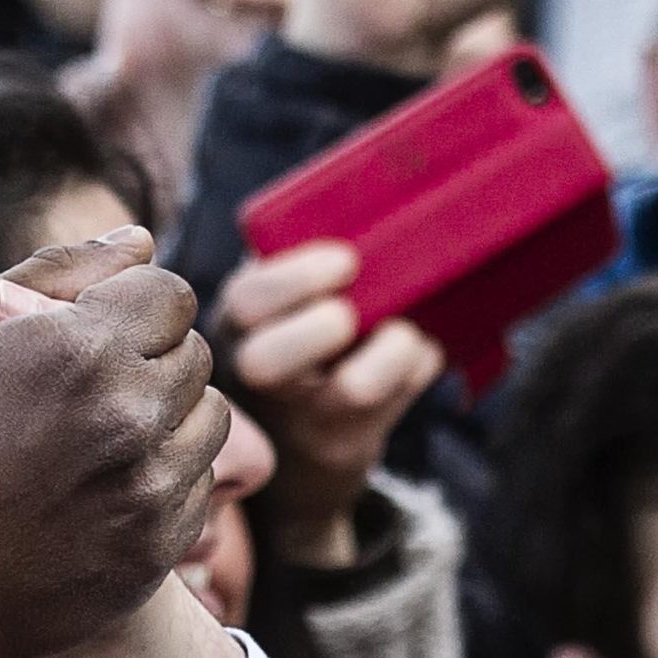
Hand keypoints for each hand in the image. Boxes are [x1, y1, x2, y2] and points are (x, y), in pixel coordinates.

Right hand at [0, 232, 228, 657]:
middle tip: (100, 380)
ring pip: (209, 419)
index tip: (103, 323)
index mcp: (79, 352)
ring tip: (106, 431)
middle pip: (193, 354)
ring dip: (166, 417)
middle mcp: (125, 419)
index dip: (132, 304)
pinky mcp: (161, 544)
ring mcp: (148, 489)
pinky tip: (106, 485)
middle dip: (151, 359)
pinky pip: (199, 483)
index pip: (168, 293)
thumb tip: (138, 239)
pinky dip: (164, 476)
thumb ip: (53, 275)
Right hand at [221, 242, 442, 565]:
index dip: (299, 279)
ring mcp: (301, 418)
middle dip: (327, 323)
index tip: (346, 262)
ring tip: (403, 326)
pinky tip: (413, 349)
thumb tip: (373, 212)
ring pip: (355, 387)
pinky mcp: (345, 444)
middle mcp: (255, 377)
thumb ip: (302, 254)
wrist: (297, 435)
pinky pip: (400, 396)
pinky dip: (420, 361)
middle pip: (265, 362)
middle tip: (355, 311)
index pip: (247, 303)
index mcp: (237, 322)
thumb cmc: (297, 331)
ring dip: (397, 344)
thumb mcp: (280, 294)